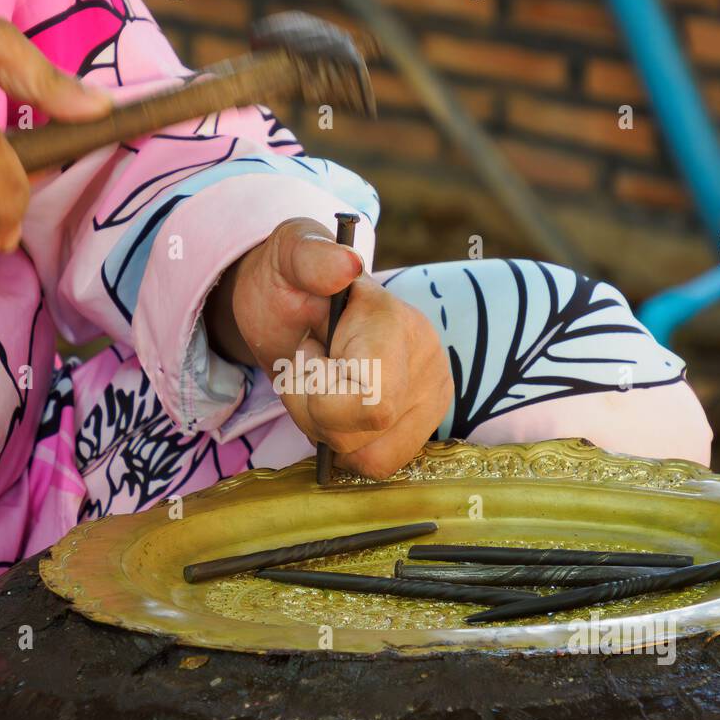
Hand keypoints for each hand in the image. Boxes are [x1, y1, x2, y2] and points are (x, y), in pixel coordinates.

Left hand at [207, 218, 452, 479]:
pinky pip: (379, 464)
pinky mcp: (422, 424)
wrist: (293, 303)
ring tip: (325, 383)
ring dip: (327, 429)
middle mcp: (428, 362)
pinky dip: (346, 444)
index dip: (319, 389)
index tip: (308, 348)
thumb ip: (311, 255)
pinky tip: (338, 407)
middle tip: (312, 365)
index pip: (373, 402)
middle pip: (365, 432)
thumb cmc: (289, 281)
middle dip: (316, 409)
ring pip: (371, 457)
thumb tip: (345, 265)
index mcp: (397, 322)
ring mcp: (431, 397)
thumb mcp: (288, 255)